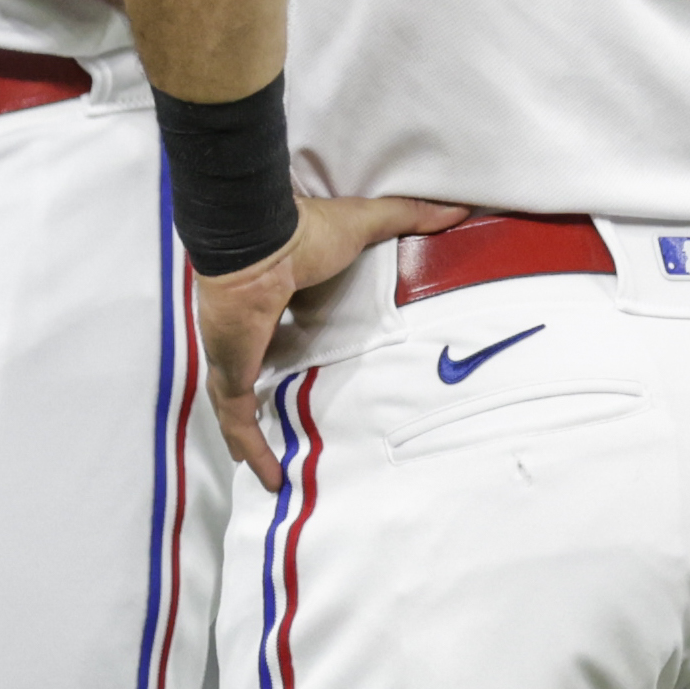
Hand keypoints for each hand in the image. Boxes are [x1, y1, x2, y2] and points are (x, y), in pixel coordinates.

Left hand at [196, 194, 461, 488]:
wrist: (261, 238)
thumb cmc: (304, 231)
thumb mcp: (365, 225)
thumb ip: (408, 218)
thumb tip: (456, 209)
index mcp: (276, 300)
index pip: (281, 332)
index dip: (291, 350)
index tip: (312, 367)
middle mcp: (251, 332)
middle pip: (257, 373)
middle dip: (267, 399)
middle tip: (292, 425)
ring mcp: (237, 355)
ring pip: (241, 406)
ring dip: (253, 435)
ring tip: (275, 465)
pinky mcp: (233, 373)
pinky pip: (240, 422)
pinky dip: (252, 450)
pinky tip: (269, 479)